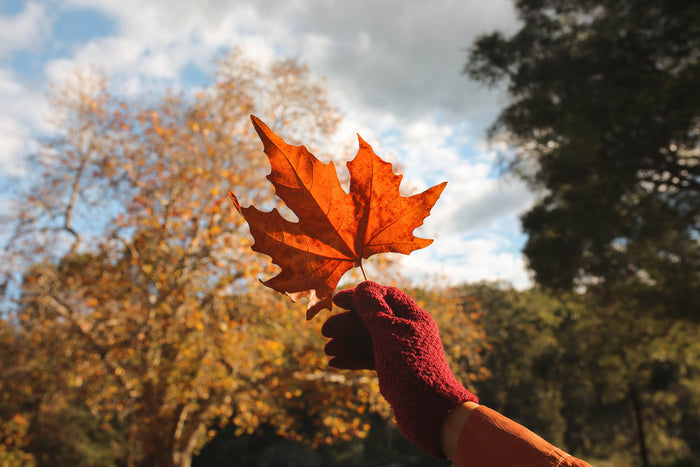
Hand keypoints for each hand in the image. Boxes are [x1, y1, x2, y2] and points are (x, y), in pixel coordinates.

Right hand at [322, 281, 477, 458]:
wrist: (428, 409)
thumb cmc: (409, 365)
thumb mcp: (387, 332)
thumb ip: (373, 308)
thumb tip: (363, 286)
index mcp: (412, 316)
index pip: (383, 296)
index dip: (358, 296)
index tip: (335, 301)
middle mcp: (408, 331)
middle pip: (373, 319)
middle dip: (348, 324)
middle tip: (324, 331)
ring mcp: (402, 351)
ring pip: (370, 340)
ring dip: (347, 342)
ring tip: (327, 351)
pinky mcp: (396, 369)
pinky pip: (372, 358)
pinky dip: (354, 358)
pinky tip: (335, 362)